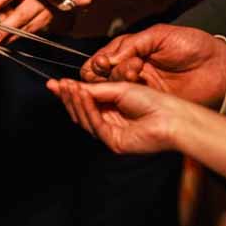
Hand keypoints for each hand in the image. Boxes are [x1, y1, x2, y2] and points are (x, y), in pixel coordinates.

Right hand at [47, 80, 188, 153]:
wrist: (171, 115)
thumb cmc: (153, 100)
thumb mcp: (119, 88)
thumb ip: (95, 89)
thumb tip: (72, 85)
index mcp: (111, 107)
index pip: (85, 101)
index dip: (69, 92)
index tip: (54, 83)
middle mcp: (109, 121)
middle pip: (81, 111)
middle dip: (68, 97)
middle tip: (57, 85)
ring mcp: (111, 133)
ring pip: (85, 119)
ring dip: (75, 102)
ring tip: (70, 87)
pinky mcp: (114, 142)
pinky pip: (95, 125)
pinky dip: (87, 109)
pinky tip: (83, 96)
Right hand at [80, 24, 225, 107]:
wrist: (219, 68)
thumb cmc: (192, 45)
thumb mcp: (159, 35)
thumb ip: (131, 44)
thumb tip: (107, 58)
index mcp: (129, 50)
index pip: (101, 59)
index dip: (98, 61)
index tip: (104, 62)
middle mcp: (129, 69)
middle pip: (101, 76)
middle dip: (106, 71)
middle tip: (122, 66)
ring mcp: (138, 87)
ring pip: (113, 88)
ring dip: (119, 79)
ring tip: (136, 72)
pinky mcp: (148, 102)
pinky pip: (128, 103)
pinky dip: (125, 97)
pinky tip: (134, 87)